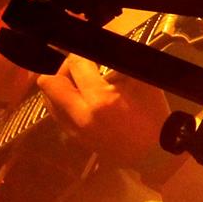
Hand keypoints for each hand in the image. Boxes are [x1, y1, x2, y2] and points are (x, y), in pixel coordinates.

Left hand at [37, 55, 175, 181]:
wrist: (155, 154)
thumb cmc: (153, 115)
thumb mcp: (142, 81)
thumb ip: (119, 62)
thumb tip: (103, 47)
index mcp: (100, 99)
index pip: (76, 64)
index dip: (81, 52)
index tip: (90, 52)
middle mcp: (80, 115)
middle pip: (48, 82)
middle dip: (62, 68)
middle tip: (79, 66)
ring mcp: (74, 129)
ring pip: (48, 98)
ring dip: (60, 85)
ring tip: (79, 82)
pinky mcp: (74, 138)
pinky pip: (56, 113)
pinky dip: (63, 101)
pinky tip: (80, 98)